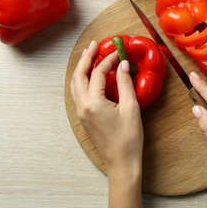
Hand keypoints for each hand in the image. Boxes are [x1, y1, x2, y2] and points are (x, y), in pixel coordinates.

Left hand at [70, 40, 142, 176]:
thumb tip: (122, 66)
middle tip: (94, 45)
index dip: (109, 60)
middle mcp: (82, 106)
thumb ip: (125, 84)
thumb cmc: (128, 140)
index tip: (118, 52)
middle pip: (79, 75)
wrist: (121, 162)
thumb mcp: (131, 108)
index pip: (98, 73)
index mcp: (93, 103)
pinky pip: (78, 93)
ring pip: (75, 84)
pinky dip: (82, 80)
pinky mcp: (84, 117)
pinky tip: (90, 76)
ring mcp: (81, 113)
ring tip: (89, 55)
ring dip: (82, 68)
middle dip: (86, 58)